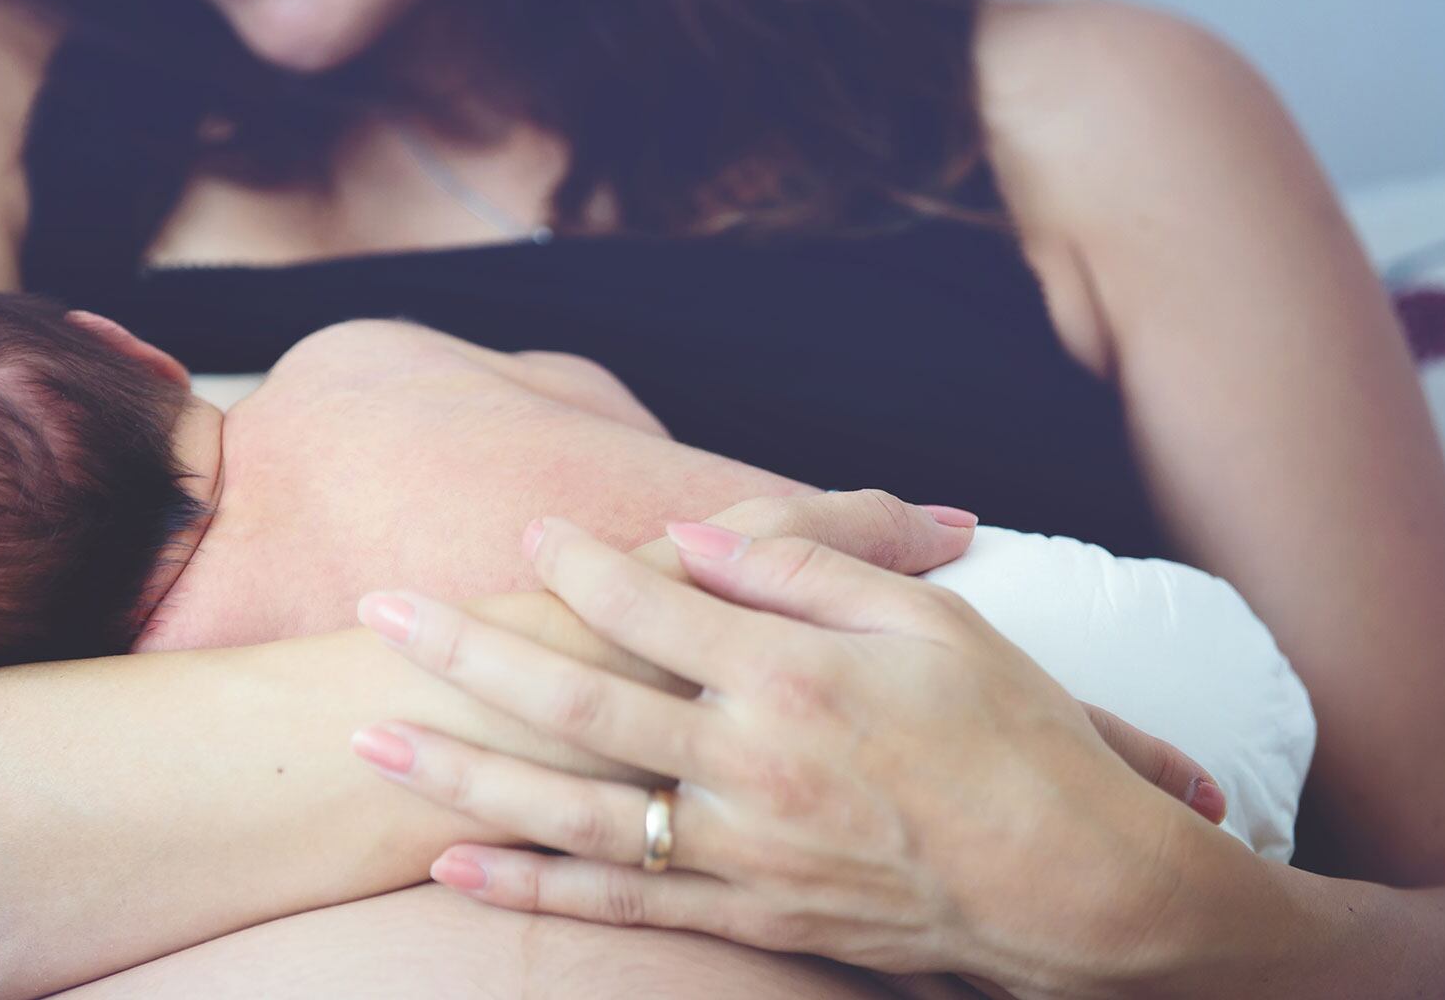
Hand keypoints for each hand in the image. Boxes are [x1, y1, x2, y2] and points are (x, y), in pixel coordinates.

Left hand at [351, 517, 1234, 991]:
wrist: (1073, 890)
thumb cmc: (1012, 741)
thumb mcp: (932, 624)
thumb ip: (809, 570)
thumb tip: (697, 536)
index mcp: (795, 675)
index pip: (652, 604)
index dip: (580, 562)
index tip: (528, 531)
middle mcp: (750, 762)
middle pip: (577, 697)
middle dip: (468, 651)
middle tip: (381, 612)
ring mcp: (740, 848)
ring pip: (570, 806)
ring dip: (462, 770)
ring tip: (371, 736)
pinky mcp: (747, 914)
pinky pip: (618, 902)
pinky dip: (529, 887)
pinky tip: (451, 867)